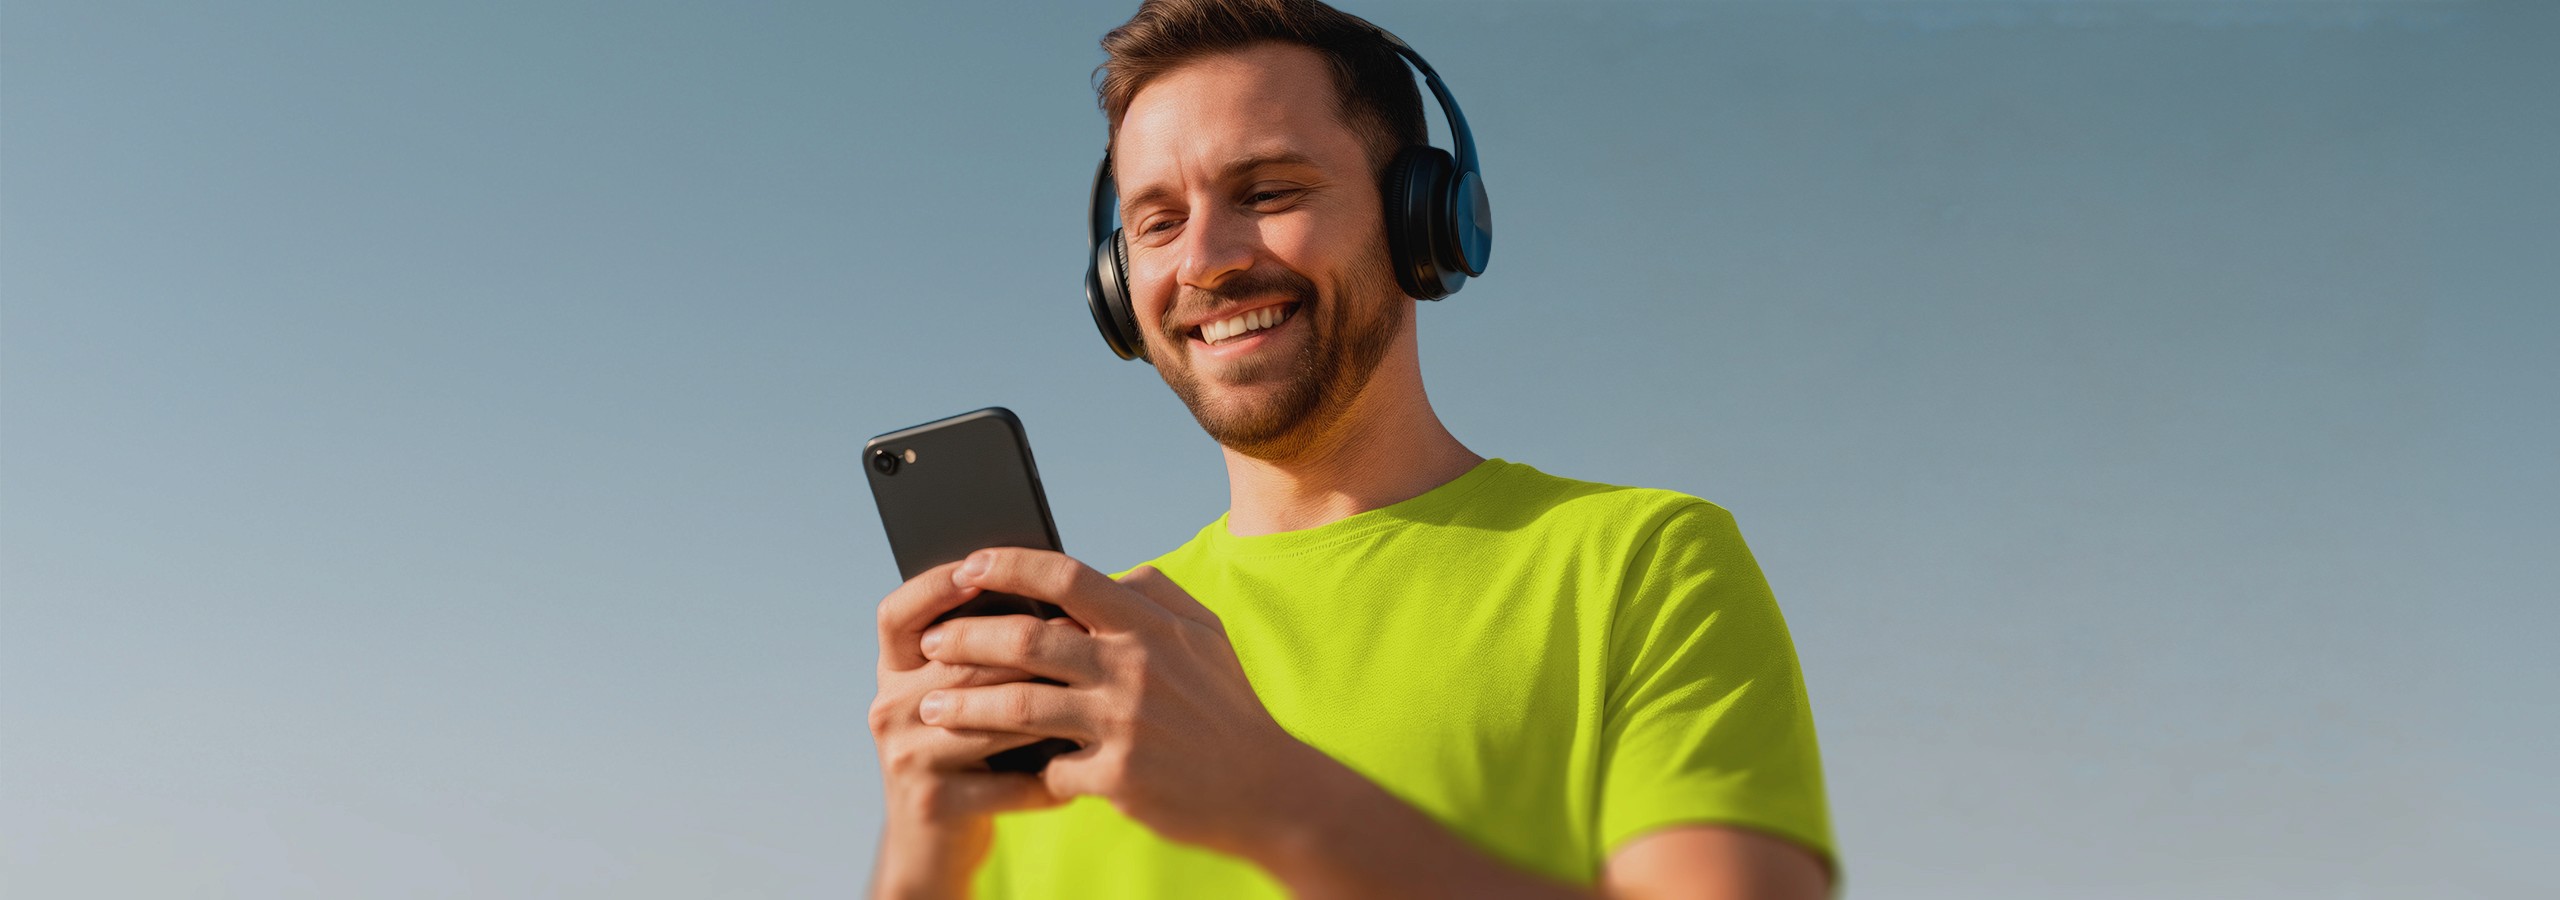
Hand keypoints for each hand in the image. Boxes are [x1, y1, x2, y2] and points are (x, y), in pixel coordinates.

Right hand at [867, 560, 1073, 897]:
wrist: (938, 836)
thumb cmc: (974, 747)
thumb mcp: (968, 692)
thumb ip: (991, 649)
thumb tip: (1059, 597)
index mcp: (897, 668)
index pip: (898, 614)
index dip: (933, 587)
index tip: (979, 567)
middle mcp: (890, 705)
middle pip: (958, 659)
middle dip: (1026, 645)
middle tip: (1084, 630)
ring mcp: (905, 755)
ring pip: (987, 717)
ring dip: (1047, 708)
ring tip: (1096, 696)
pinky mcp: (931, 802)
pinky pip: (1004, 781)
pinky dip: (1050, 776)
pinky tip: (1085, 770)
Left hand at [917, 547, 1315, 854]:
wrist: (1267, 790)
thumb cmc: (1227, 707)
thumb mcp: (1205, 636)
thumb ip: (1155, 595)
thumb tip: (1105, 572)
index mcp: (1151, 625)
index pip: (1067, 577)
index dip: (1009, 565)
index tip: (968, 566)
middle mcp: (1135, 668)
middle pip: (1028, 639)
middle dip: (966, 638)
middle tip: (930, 644)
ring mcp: (1125, 725)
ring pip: (1020, 706)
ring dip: (965, 706)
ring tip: (930, 709)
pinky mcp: (1118, 779)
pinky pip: (1049, 770)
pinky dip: (1024, 770)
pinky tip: (998, 771)